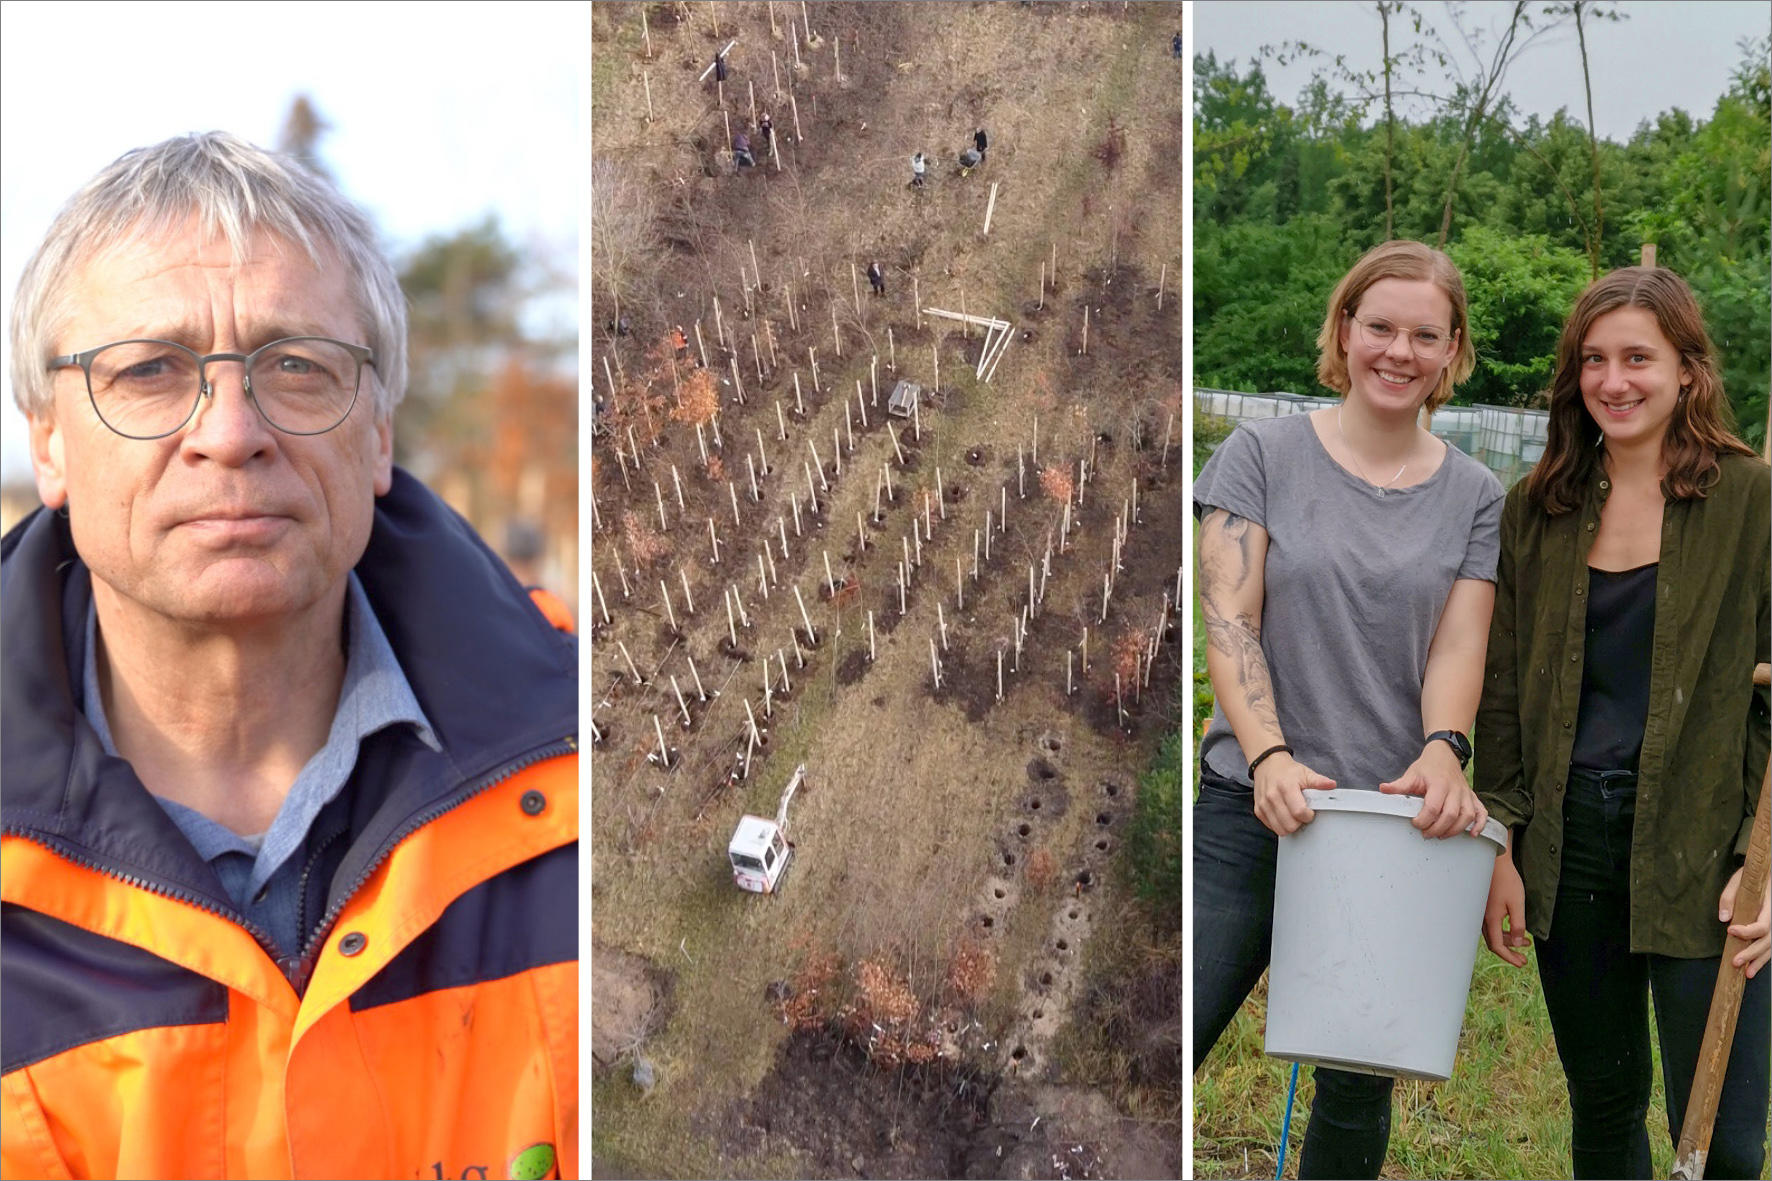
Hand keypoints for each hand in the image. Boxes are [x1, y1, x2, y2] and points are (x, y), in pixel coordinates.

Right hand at [1253, 753, 1334, 836]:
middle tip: (1301, 814)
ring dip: (1289, 826)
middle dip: (1299, 823)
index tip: (1310, 811)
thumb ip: (1319, 781)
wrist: (1267, 765)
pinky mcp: (1258, 810)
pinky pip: (1272, 828)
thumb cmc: (1288, 771)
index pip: (1299, 812)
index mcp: (1286, 787)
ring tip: (1293, 815)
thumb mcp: (1305, 773)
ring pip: (1280, 830)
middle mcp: (1272, 796)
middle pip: (1290, 825)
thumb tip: (1332, 785)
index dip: (1308, 816)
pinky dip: (1280, 825)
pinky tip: (1284, 815)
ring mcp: (1263, 805)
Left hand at [1379, 742, 1487, 838]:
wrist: (1444, 754)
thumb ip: (1399, 785)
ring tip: (1441, 835)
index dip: (1424, 819)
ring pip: (1467, 816)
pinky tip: (1473, 834)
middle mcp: (1455, 789)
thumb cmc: (1427, 767)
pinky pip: (1481, 812)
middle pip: (1451, 814)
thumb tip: (1383, 789)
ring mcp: (1466, 794)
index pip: (1433, 806)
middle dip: (1437, 828)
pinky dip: (1480, 824)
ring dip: (1455, 830)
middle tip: (1426, 834)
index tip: (1415, 823)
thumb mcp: (1411, 774)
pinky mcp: (1472, 797)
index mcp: (1439, 784)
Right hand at [1482, 852, 1528, 966]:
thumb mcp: (1517, 903)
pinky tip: (1514, 928)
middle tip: (1523, 959)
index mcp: (1491, 919)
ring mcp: (1482, 912)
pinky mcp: (1484, 907)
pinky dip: (1503, 932)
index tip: (1521, 963)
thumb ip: (1518, 924)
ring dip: (1509, 941)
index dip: (1509, 957)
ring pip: (1493, 934)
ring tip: (1526, 942)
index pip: (1498, 946)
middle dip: (1510, 952)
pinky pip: (1492, 926)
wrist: (1495, 863)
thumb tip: (1518, 943)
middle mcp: (1483, 918)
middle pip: (1494, 942)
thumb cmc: (1507, 881)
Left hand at [1720, 865, 1770, 978]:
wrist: (1768, 874)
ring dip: (1759, 961)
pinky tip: (1752, 969)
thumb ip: (1729, 897)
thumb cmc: (1752, 877)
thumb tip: (1723, 918)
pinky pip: (1770, 948)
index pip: (1762, 925)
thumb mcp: (1738, 880)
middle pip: (1767, 941)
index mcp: (1769, 906)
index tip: (1730, 931)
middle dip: (1752, 953)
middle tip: (1735, 961)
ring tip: (1746, 973)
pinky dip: (1762, 959)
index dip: (1747, 931)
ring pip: (1771, 947)